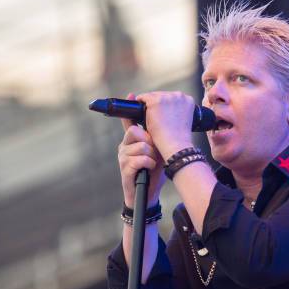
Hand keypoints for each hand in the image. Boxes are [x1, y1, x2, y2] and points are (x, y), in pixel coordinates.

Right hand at [118, 93, 165, 207]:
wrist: (148, 193)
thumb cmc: (153, 171)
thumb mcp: (157, 151)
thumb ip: (157, 138)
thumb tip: (165, 121)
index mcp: (132, 141)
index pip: (128, 121)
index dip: (129, 108)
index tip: (133, 95)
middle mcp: (124, 146)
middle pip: (135, 131)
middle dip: (149, 139)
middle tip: (155, 150)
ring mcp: (123, 157)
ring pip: (139, 145)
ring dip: (151, 154)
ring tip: (153, 162)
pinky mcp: (125, 169)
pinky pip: (138, 159)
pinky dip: (148, 163)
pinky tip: (150, 168)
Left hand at [135, 91, 194, 160]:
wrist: (175, 145)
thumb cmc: (179, 138)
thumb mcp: (183, 121)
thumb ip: (178, 112)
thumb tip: (166, 110)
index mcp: (188, 100)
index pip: (172, 98)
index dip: (166, 106)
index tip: (163, 115)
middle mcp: (179, 95)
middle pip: (162, 95)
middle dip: (157, 104)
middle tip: (155, 117)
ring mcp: (167, 97)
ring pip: (153, 96)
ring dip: (149, 104)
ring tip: (149, 117)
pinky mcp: (155, 101)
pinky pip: (143, 97)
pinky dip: (140, 102)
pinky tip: (139, 110)